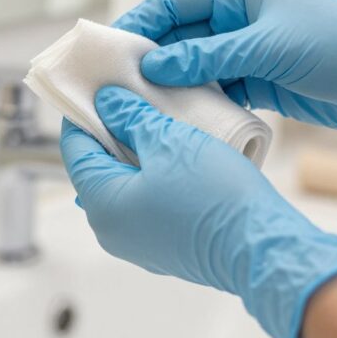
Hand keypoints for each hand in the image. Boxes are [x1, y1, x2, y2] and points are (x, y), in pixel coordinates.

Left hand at [60, 86, 336, 337]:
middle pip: (97, 168)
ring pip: (124, 186)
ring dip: (135, 153)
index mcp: (102, 203)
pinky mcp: (164, 248)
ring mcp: (137, 243)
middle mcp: (111, 230)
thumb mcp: (169, 141)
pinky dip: (152, 177)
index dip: (83, 113)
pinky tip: (174, 155)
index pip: (75, 148)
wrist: (262, 248)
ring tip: (155, 120)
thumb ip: (131, 118)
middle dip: (110, 131)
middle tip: (129, 97)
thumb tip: (107, 101)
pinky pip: (146, 205)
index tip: (96, 88)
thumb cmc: (214, 197)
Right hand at [114, 0, 336, 157]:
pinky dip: (198, 105)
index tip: (108, 48)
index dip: (141, 22)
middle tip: (116, 86)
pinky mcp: (261, 84)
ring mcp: (249, 52)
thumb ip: (208, 58)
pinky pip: (217, 91)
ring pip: (195, 68)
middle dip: (150, 59)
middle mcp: (240, 18)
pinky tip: (177, 122)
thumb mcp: (269, 49)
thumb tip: (153, 66)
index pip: (177, 1)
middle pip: (180, 36)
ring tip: (139, 109)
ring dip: (172, 86)